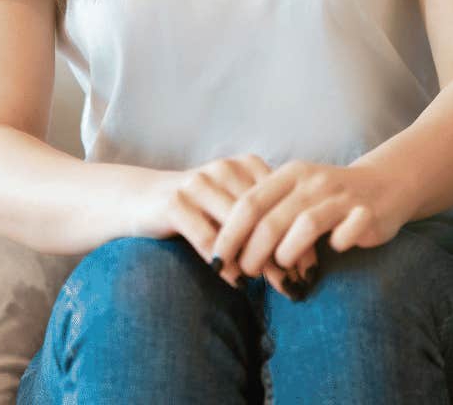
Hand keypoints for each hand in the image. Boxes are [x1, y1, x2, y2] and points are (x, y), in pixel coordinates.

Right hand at [131, 153, 296, 295]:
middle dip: (282, 252)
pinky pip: (206, 237)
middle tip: (297, 284)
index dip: (300, 235)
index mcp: (247, 166)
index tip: (312, 270)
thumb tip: (304, 265)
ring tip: (273, 286)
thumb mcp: (233, 210)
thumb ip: (264, 225)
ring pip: (238, 226)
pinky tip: (236, 282)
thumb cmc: (198, 211)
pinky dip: (225, 262)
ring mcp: (199, 183)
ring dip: (257, 260)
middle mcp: (225, 169)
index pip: (284, 201)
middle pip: (264, 215)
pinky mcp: (174, 203)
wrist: (139, 200)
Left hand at [215, 161, 410, 296]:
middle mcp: (315, 182)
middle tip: (246, 273)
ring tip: (281, 269)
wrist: (386, 184)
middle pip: (272, 220)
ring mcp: (343, 197)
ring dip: (286, 254)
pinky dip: (335, 245)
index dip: (229, 234)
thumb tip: (225, 250)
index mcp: (291, 174)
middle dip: (252, 253)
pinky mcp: (367, 214)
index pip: (249, 203)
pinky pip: (346, 233)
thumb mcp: (294, 195)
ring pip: (305, 226)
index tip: (217, 259)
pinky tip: (331, 251)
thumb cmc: (328, 197)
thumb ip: (265, 214)